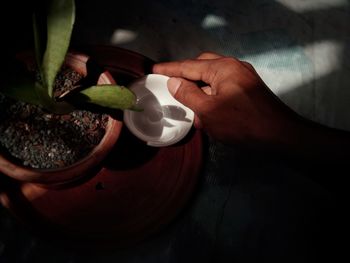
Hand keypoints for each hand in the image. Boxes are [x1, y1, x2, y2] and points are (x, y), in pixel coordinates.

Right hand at [153, 52, 297, 145]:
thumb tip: (174, 81)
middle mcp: (234, 67)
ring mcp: (243, 78)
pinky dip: (211, 97)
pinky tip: (206, 112)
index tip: (155, 70)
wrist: (279, 135)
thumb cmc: (241, 122)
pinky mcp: (248, 90)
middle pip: (202, 66)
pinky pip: (223, 88)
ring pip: (213, 78)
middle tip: (171, 83)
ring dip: (199, 89)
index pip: (189, 65)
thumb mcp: (208, 110)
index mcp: (222, 67)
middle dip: (186, 75)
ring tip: (187, 102)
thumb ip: (188, 94)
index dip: (170, 69)